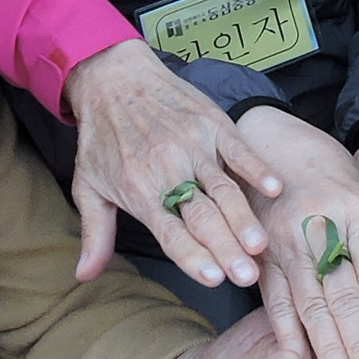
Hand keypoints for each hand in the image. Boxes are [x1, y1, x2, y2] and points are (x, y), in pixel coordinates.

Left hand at [66, 40, 281, 288]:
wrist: (113, 79)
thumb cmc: (102, 137)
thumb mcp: (88, 186)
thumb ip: (94, 233)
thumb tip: (84, 276)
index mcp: (140, 191)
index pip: (170, 232)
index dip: (192, 256)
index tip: (213, 279)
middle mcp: (168, 171)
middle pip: (202, 216)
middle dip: (226, 248)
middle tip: (246, 275)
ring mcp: (193, 146)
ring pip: (223, 189)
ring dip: (243, 218)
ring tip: (260, 245)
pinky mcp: (211, 125)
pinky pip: (238, 150)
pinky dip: (256, 168)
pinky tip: (274, 188)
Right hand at [230, 105, 358, 358]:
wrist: (266, 135)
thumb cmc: (325, 167)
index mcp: (355, 208)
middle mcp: (319, 226)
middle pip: (344, 295)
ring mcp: (284, 241)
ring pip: (311, 304)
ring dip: (329, 350)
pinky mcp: (259, 254)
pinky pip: (275, 301)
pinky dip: (287, 335)